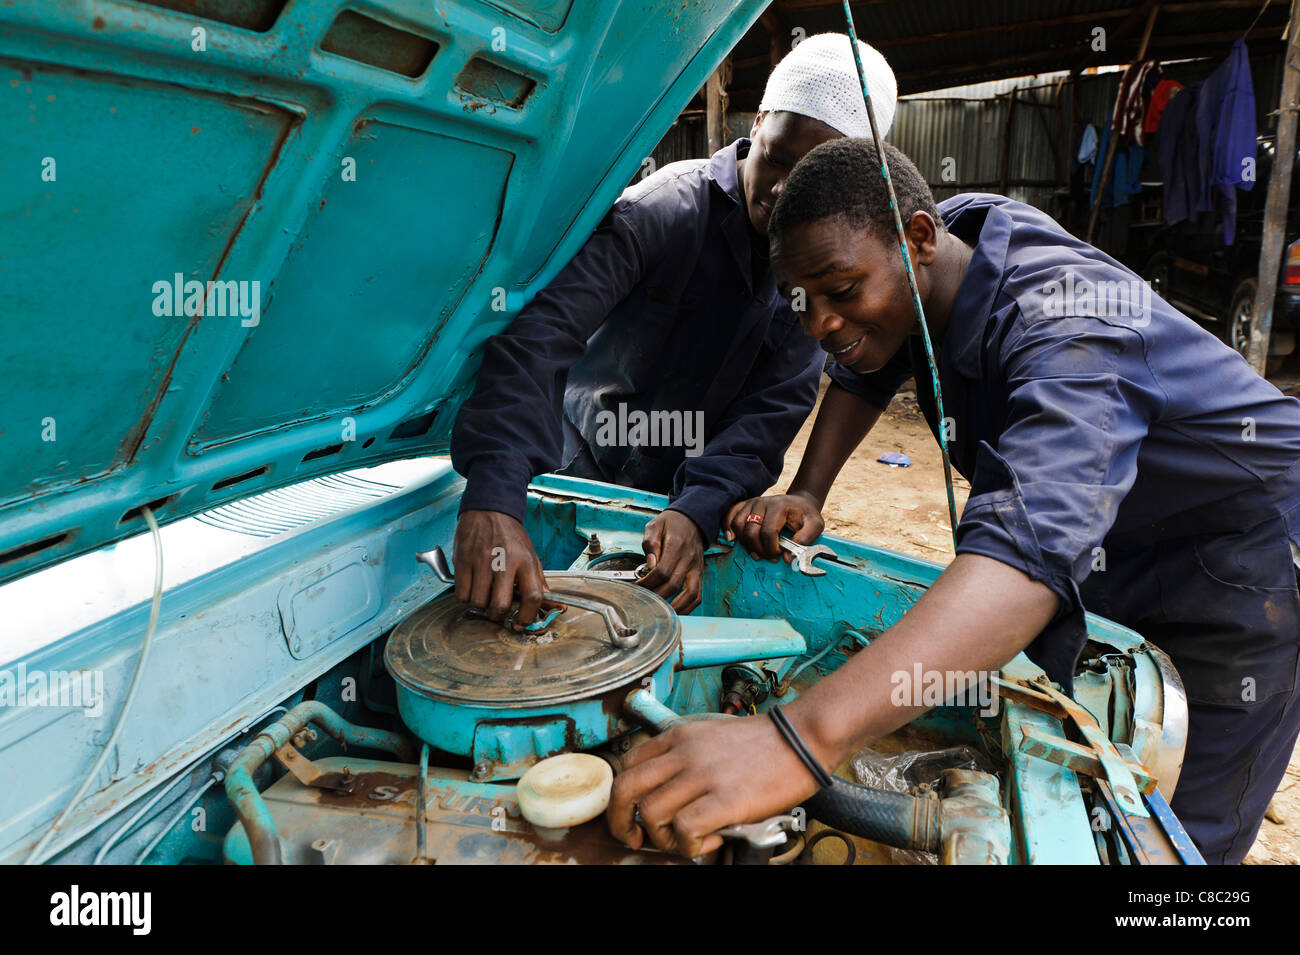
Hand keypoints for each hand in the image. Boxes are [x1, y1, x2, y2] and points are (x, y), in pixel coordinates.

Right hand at [453, 510, 546, 623]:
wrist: (489, 509)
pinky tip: (472, 587)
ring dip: (480, 606)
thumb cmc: (511, 536)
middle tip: (496, 610)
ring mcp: (481, 561)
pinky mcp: (463, 560)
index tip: (522, 622)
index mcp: (525, 561)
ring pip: (478, 602)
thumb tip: (555, 606)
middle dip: (498, 615)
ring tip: (484, 595)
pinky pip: (462, 594)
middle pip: (500, 605)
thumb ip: (539, 582)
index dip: (528, 616)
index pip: (532, 596)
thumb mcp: (531, 554)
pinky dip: (466, 597)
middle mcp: (504, 562)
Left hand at [607, 712, 826, 857]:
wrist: (801, 739)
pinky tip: (707, 843)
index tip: (631, 816)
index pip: (627, 765)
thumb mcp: (710, 736)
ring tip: (686, 841)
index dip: (622, 797)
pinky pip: (685, 830)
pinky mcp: (725, 800)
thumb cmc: (762, 744)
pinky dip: (689, 846)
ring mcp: (703, 775)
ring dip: (663, 839)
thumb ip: (683, 757)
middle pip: (625, 789)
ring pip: (651, 813)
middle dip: (620, 822)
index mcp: (678, 736)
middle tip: (635, 838)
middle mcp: (684, 753)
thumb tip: (667, 794)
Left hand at [638, 509, 704, 614]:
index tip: (637, 587)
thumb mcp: (655, 525)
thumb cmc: (672, 524)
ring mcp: (696, 568)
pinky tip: (676, 613)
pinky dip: (688, 608)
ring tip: (660, 613)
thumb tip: (650, 563)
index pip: (662, 571)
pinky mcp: (700, 574)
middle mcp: (689, 559)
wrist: (693, 520)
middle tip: (643, 601)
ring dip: (675, 607)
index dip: (648, 582)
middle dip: (656, 597)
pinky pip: (698, 596)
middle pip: (673, 585)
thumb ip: (650, 543)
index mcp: (676, 545)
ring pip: (690, 594)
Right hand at [724, 490, 823, 560]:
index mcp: (778, 507)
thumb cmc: (806, 515)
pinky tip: (731, 538)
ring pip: (737, 525)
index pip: (767, 532)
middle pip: (750, 532)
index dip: (771, 549)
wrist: (799, 503)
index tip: (779, 555)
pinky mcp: (745, 505)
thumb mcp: (815, 525)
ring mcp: (751, 503)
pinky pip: (729, 515)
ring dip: (744, 544)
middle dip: (759, 550)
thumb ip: (805, 540)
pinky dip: (727, 527)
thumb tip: (787, 558)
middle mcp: (762, 503)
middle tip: (769, 556)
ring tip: (756, 552)